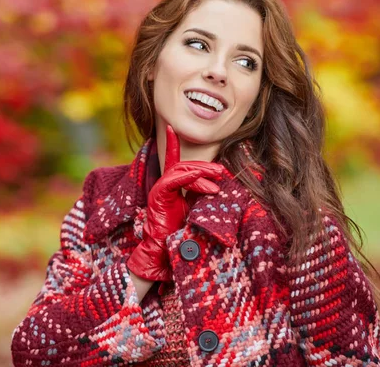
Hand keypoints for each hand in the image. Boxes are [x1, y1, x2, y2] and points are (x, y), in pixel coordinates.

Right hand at [127, 125, 225, 281]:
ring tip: (217, 180)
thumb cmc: (179, 233)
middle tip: (221, 172)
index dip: (171, 143)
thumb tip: (217, 185)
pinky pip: (173, 180)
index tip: (172, 127)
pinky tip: (201, 178)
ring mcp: (159, 190)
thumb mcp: (193, 208)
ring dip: (201, 172)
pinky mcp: (158, 197)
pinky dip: (188, 177)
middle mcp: (163, 185)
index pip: (172, 159)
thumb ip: (199, 194)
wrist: (162, 252)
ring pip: (180, 170)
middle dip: (203, 166)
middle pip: (183, 164)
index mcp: (170, 186)